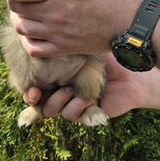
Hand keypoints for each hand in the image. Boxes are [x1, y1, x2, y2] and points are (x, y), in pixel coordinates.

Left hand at [4, 0, 145, 56]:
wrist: (135, 23)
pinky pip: (33, 48)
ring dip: (20, 17)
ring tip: (29, 10)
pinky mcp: (64, 48)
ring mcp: (57, 33)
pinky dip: (28, 40)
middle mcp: (53, 13)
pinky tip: (35, 31)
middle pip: (14, 8)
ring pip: (20, 28)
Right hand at [23, 54, 147, 121]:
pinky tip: (86, 98)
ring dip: (57, 100)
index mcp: (58, 77)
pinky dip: (75, 106)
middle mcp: (62, 92)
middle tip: (39, 92)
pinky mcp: (85, 113)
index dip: (28, 91)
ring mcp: (73, 104)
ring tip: (69, 89)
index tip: (29, 90)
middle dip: (37, 99)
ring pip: (52, 110)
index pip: (35, 86)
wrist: (131, 74)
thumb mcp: (82, 52)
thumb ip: (61, 51)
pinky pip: (71, 114)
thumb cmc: (107, 59)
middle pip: (39, 102)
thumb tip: (38, 46)